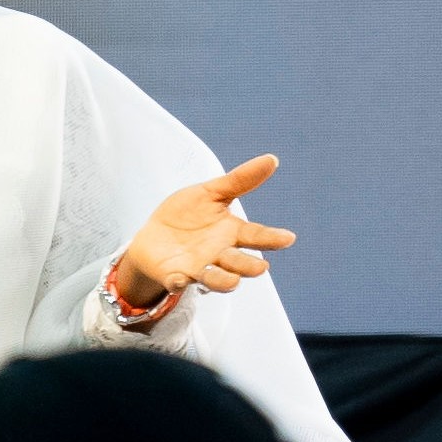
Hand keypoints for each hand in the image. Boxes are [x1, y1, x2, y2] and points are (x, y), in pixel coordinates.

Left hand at [114, 153, 294, 311]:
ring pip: (214, 278)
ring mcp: (197, 267)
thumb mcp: (211, 193)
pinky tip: (179, 279)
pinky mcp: (174, 276)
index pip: (255, 235)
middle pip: (238, 262)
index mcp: (231, 232)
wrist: (153, 237)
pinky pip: (177, 281)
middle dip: (248, 265)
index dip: (272, 238)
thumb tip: (272, 159)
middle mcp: (219, 254)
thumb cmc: (187, 216)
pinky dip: (178, 282)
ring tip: (233, 281)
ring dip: (223, 280)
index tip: (289, 238)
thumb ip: (240, 180)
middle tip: (261, 267)